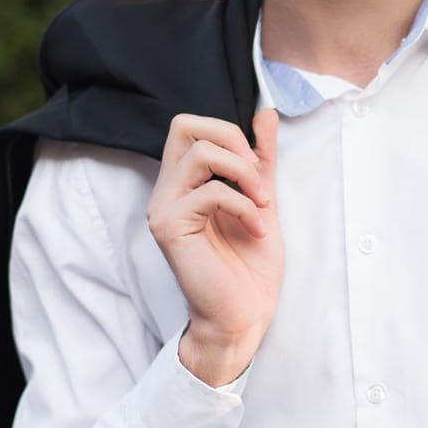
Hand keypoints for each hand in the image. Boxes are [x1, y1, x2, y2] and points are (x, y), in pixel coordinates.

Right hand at [146, 108, 282, 385]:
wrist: (244, 315)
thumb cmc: (250, 266)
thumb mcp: (263, 199)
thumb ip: (260, 158)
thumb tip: (264, 112)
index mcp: (183, 182)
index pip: (188, 125)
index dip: (227, 132)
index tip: (256, 166)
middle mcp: (165, 191)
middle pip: (186, 125)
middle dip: (233, 142)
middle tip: (257, 180)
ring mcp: (163, 208)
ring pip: (201, 153)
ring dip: (245, 174)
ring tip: (263, 205)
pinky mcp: (169, 227)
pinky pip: (212, 191)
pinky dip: (246, 206)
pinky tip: (257, 229)